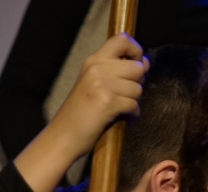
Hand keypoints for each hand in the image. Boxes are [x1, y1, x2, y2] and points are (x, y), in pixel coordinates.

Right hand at [48, 33, 148, 159]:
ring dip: (134, 101)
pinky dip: (132, 114)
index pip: (122, 40)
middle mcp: (97, 68)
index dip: (136, 51)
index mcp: (93, 61)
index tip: (136, 65)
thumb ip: (114, 71)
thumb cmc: (80, 112)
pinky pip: (133, 105)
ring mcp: (102, 85)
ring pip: (137, 88)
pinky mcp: (107, 103)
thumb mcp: (92, 83)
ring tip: (122, 108)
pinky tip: (124, 118)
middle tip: (127, 94)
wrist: (63, 136)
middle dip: (138, 83)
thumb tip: (144, 64)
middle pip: (137, 67)